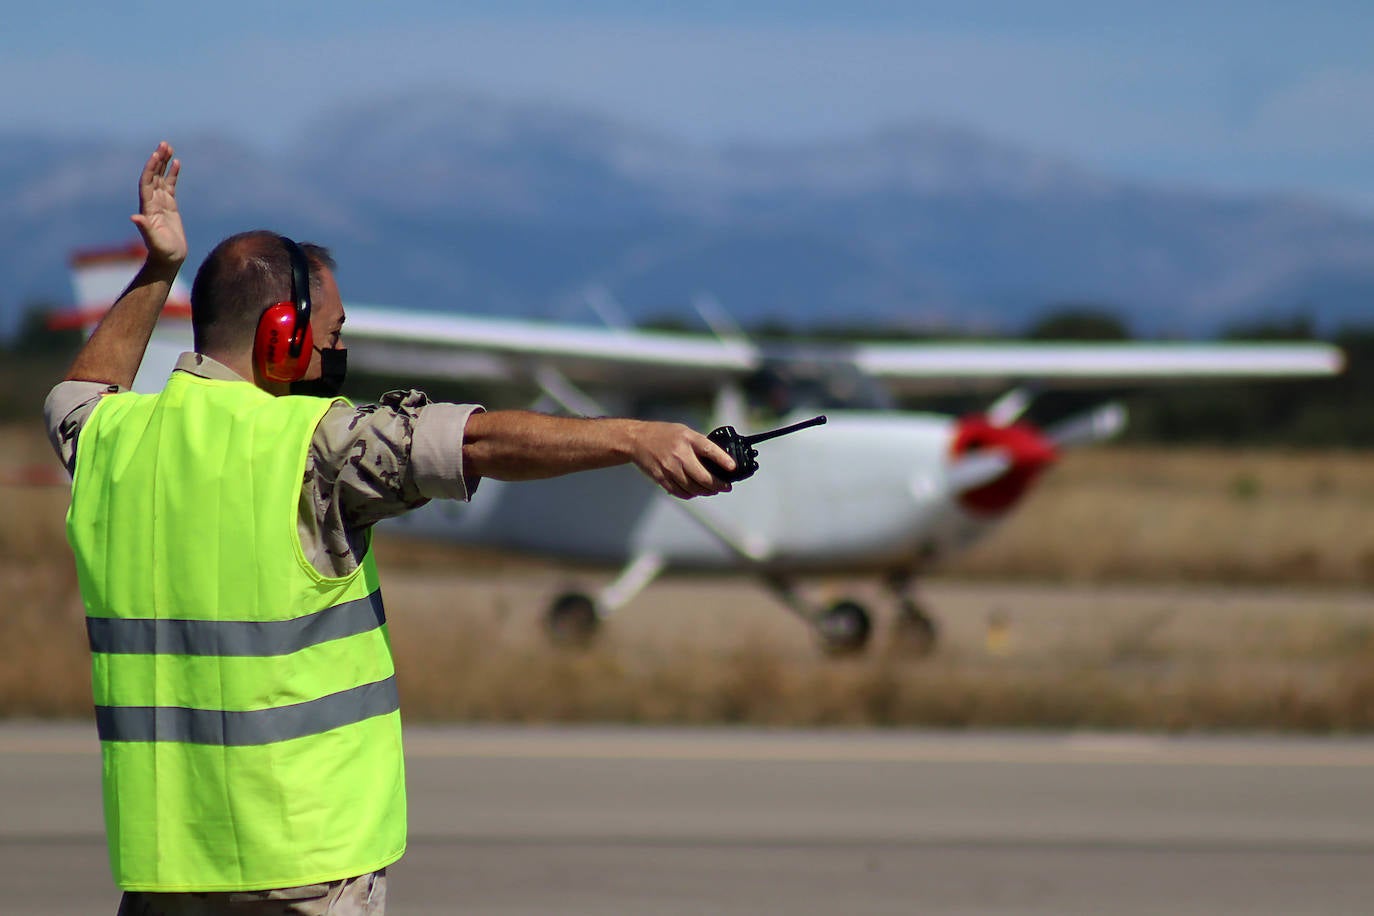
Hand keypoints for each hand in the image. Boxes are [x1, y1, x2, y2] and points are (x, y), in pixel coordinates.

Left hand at [130, 141, 185, 267]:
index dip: (151, 168)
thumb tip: (135, 217)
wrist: (168, 259)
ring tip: (169, 147)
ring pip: (161, 178)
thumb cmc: (162, 252)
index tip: (156, 154)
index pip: (147, 182)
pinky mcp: (170, 207)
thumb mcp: (154, 241)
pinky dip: (173, 174)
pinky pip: (171, 186)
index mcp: (148, 207)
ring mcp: (160, 203)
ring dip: (164, 163)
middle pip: (153, 176)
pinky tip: (177, 163)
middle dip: (158, 160)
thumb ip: (145, 229)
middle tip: (164, 144)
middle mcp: (152, 202)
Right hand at [631, 422, 734, 499]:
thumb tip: (719, 458)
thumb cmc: (664, 434)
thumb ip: (700, 443)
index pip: (709, 450)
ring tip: (712, 490)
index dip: (723, 460)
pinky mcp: (661, 478)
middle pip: (703, 477)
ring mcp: (670, 468)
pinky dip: (690, 494)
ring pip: (693, 488)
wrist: (637, 440)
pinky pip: (679, 492)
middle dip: (718, 485)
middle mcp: (680, 454)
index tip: (733, 468)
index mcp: (688, 439)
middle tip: (726, 487)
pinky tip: (695, 492)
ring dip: (705, 492)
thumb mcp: (684, 432)